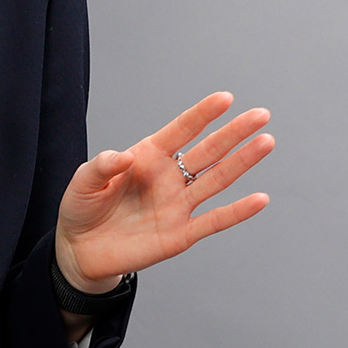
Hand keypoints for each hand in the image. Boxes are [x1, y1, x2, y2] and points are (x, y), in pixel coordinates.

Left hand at [55, 92, 272, 291]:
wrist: (81, 249)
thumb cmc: (83, 208)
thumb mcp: (83, 182)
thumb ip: (101, 166)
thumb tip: (124, 156)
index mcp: (147, 158)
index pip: (179, 131)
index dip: (201, 115)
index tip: (225, 98)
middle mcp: (168, 178)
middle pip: (207, 151)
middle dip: (234, 133)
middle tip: (261, 115)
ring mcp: (177, 205)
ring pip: (216, 180)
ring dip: (242, 162)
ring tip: (266, 142)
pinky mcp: (180, 234)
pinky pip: (213, 221)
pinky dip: (237, 211)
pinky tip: (260, 199)